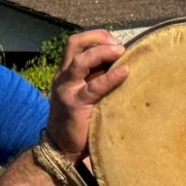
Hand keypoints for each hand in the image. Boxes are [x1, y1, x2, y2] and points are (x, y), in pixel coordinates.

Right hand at [46, 30, 127, 160]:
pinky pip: (94, 87)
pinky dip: (111, 77)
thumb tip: (123, 66)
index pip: (77, 44)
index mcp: (66, 73)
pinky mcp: (75, 104)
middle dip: (98, 37)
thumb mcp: (83, 95)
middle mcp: (64, 77)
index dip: (96, 37)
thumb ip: (95, 81)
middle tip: (118, 44)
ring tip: (120, 51)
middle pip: (75, 43)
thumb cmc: (78, 122)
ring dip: (102, 52)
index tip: (114, 41)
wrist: (60, 149)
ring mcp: (67, 90)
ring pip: (81, 60)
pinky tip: (125, 72)